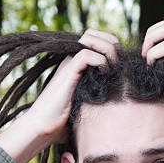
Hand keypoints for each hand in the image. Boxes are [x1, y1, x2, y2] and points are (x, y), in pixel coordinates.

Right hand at [0, 29, 119, 162]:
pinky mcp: (67, 73)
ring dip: (107, 50)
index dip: (113, 46)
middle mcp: (72, 61)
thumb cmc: (61, 124)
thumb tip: (115, 112)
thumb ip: (97, 101)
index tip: (122, 65)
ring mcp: (69, 65)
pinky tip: (104, 74)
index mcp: (78, 66)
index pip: (98, 40)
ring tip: (113, 68)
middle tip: (119, 64)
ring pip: (90, 38)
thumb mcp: (85, 107)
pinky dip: (100, 61)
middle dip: (112, 44)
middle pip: (95, 34)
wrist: (42, 129)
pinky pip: (85, 54)